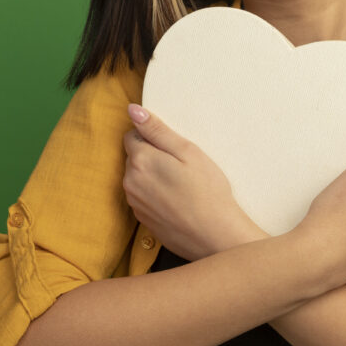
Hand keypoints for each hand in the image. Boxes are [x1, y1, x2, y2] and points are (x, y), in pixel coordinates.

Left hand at [122, 103, 266, 260]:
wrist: (214, 236)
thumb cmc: (207, 190)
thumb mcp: (187, 152)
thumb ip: (156, 130)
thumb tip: (133, 110)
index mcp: (140, 160)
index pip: (132, 135)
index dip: (152, 137)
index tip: (173, 148)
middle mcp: (130, 182)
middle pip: (134, 157)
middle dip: (152, 156)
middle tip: (181, 166)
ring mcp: (135, 203)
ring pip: (138, 178)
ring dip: (153, 176)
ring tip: (181, 184)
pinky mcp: (142, 219)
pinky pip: (143, 197)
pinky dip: (155, 195)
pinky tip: (177, 200)